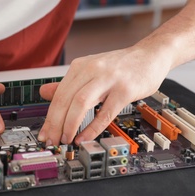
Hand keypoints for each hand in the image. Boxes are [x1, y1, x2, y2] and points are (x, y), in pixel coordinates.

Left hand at [38, 46, 172, 145]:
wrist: (151, 55)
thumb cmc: (120, 66)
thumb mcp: (90, 70)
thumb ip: (68, 84)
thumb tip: (43, 92)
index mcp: (80, 67)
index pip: (58, 95)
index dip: (49, 117)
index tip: (44, 133)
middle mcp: (92, 70)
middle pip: (66, 99)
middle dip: (55, 124)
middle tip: (52, 140)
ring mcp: (109, 79)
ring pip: (81, 103)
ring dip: (70, 125)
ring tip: (65, 140)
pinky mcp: (125, 90)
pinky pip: (105, 113)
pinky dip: (92, 128)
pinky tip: (84, 137)